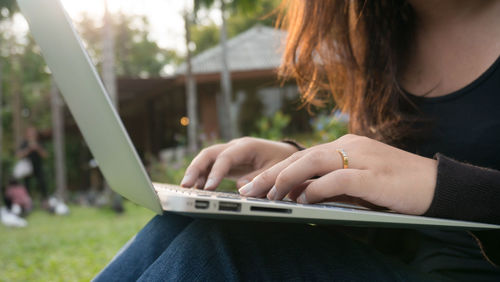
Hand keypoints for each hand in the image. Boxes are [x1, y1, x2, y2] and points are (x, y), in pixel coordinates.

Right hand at [180, 137, 298, 190]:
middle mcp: (234, 147)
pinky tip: (197, 190)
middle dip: (195, 169)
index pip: (226, 158)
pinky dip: (202, 177)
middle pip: (209, 154)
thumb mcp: (276, 170)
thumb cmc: (282, 161)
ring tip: (187, 190)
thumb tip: (241, 189)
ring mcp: (229, 153)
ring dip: (195, 173)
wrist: (286, 154)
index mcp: (247, 146)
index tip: (209, 188)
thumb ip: (259, 179)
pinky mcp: (227, 163)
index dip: (216, 173)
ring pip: (206, 160)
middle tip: (185, 186)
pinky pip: (210, 167)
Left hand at [238, 134, 437, 214]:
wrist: (436, 185)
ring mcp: (362, 158)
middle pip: (301, 157)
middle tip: (248, 190)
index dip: (276, 171)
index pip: (303, 156)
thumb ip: (331, 184)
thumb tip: (300, 195)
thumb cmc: (395, 186)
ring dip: (287, 178)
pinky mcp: (373, 174)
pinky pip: (338, 178)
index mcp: (345, 145)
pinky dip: (317, 188)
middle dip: (271, 174)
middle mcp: (349, 146)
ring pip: (314, 161)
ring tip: (268, 194)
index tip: (254, 185)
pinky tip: (303, 198)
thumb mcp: (358, 182)